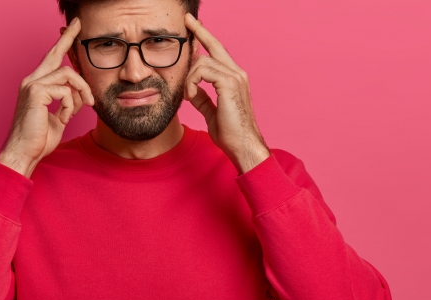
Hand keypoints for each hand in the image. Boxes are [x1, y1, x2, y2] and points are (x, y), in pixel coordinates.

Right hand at [0, 18, 93, 176]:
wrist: (24, 153)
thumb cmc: (38, 139)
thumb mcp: (59, 118)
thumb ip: (69, 103)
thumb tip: (82, 95)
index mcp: (36, 85)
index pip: (52, 60)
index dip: (63, 44)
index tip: (72, 29)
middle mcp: (32, 81)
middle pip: (55, 54)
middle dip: (68, 38)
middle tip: (78, 23)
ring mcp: (32, 85)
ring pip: (68, 74)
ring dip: (82, 91)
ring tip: (85, 106)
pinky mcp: (35, 92)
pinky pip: (65, 91)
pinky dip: (70, 105)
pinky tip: (64, 117)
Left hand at [183, 13, 270, 173]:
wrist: (243, 146)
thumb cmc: (231, 133)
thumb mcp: (212, 112)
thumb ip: (203, 98)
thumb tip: (193, 90)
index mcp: (234, 78)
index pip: (218, 53)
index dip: (205, 39)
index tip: (193, 28)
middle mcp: (237, 73)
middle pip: (215, 45)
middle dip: (200, 32)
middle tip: (187, 21)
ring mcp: (235, 77)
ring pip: (203, 62)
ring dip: (189, 78)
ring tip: (188, 96)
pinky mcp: (230, 83)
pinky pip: (203, 71)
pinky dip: (192, 83)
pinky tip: (191, 96)